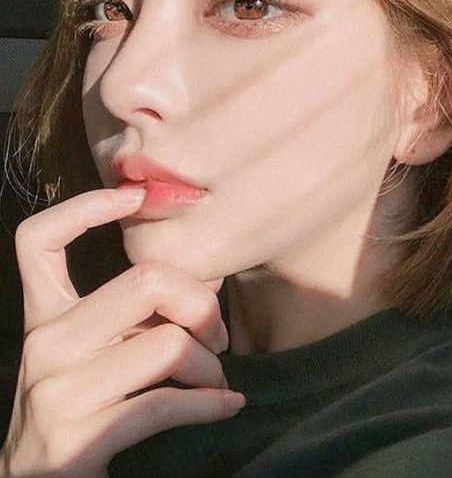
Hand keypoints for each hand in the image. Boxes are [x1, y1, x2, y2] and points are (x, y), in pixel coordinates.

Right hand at [0, 188, 244, 477]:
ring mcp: (56, 391)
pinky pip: (165, 404)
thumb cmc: (88, 404)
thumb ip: (146, 309)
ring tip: (214, 381)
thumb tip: (210, 276)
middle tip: (215, 338)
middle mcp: (45, 343)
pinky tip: (227, 406)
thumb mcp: (106, 347)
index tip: (134, 198)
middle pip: (147, 281)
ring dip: (209, 366)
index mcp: (46, 315)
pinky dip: (210, 404)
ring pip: (168, 344)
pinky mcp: (77, 439)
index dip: (85, 208)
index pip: (39, 240)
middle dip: (202, 306)